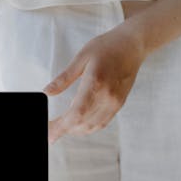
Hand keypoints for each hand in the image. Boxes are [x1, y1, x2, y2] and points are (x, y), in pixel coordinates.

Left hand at [44, 25, 146, 143]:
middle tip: (49, 129)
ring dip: (74, 130)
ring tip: (61, 126)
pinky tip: (77, 123)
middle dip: (63, 130)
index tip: (49, 135)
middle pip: (82, 124)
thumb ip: (64, 78)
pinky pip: (101, 123)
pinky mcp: (119, 104)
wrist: (133, 45)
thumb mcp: (81, 57)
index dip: (60, 128)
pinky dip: (87, 127)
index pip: (76, 114)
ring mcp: (115, 102)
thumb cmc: (107, 47)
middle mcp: (107, 97)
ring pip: (92, 127)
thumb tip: (47, 92)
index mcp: (95, 83)